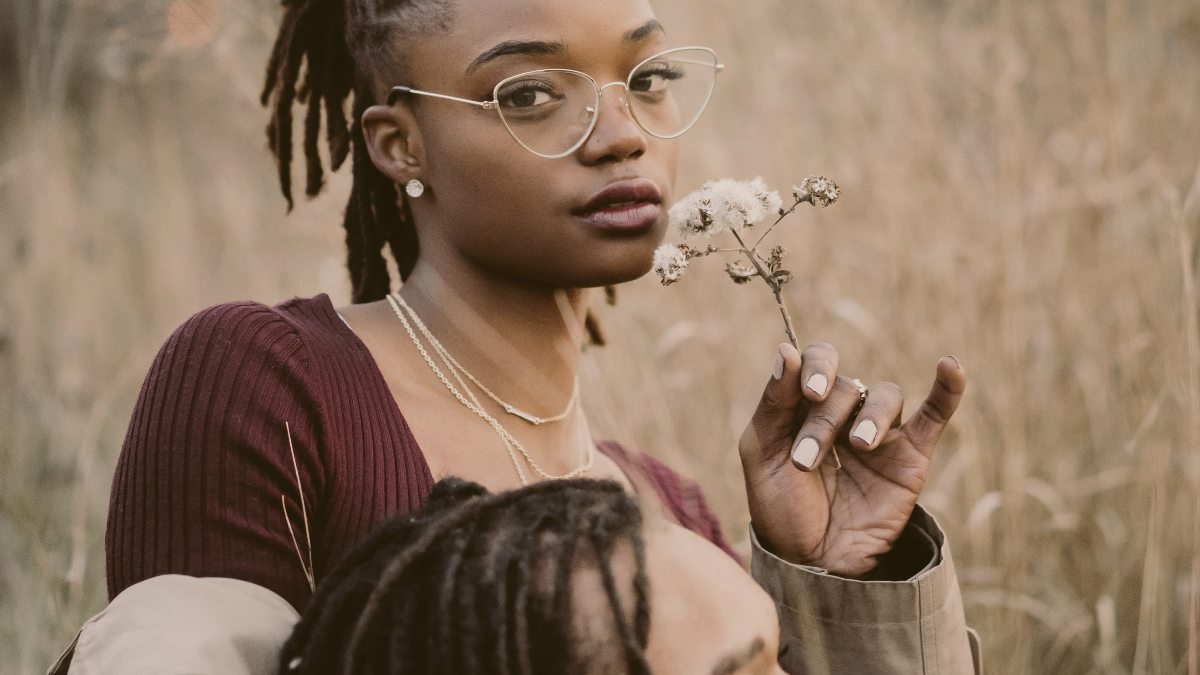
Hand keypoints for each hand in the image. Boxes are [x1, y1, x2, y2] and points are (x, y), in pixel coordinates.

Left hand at [738, 343, 965, 576]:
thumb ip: (773, 403)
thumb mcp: (762, 455)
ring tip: (859, 447)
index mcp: (804, 406)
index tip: (809, 392)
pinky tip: (950, 366)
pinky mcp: (910, 458)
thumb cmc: (781, 509)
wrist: (812, 563)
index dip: (816, 367)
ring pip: (885, 396)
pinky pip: (934, 415)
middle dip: (823, 421)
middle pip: (846, 388)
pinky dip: (946, 390)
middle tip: (806, 461)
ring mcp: (879, 434)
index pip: (817, 361)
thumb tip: (785, 350)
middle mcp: (843, 413)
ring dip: (871, 416)